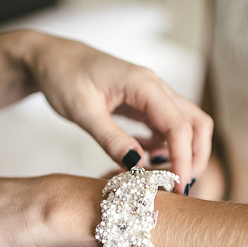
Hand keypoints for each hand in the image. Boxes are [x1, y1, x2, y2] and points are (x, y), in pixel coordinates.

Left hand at [24, 32, 212, 193]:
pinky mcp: (144, 105)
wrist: (51, 59)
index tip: (177, 188)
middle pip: (196, 124)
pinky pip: (166, 129)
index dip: (183, 159)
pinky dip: (163, 148)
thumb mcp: (82, 111)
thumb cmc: (63, 76)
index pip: (179, 126)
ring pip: (185, 126)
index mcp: (143, 85)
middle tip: (178, 186)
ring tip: (157, 177)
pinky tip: (144, 160)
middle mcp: (155, 88)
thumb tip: (138, 165)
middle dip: (194, 157)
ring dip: (181, 154)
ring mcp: (151, 96)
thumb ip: (111, 138)